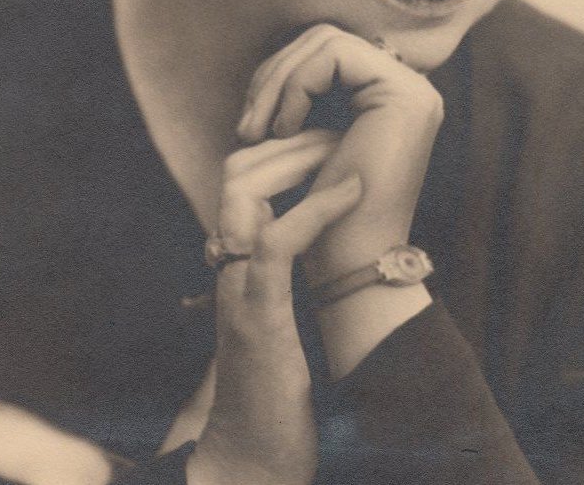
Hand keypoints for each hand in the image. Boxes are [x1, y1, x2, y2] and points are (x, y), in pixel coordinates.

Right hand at [188, 130, 360, 484]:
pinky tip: (353, 191)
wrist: (254, 464)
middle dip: (287, 141)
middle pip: (235, 174)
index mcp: (238, 268)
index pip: (241, 184)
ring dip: (297, 159)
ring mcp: (239, 291)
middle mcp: (230, 271)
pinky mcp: (259, 318)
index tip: (326, 140)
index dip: (280, 151)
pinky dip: (316, 208)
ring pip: (243, 192)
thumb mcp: (283, 321)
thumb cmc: (278, 398)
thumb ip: (286, 280)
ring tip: (342, 148)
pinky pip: (276, 243)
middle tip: (335, 132)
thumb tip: (321, 246)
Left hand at [237, 24, 443, 284]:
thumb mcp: (307, 144)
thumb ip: (303, 99)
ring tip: (257, 130)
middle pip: (324, 37)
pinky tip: (282, 129)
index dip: (279, 75)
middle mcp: (411, 86)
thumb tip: (273, 65)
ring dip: (278, 81)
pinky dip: (296, 86)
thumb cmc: (325, 218)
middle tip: (246, 126)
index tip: (249, 124)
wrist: (351, 264)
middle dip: (274, 74)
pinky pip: (334, 56)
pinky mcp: (404, 95)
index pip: (325, 49)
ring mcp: (413, 88)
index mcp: (391, 95)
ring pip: (326, 40)